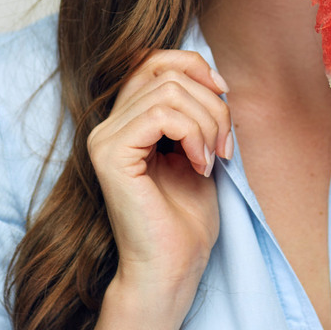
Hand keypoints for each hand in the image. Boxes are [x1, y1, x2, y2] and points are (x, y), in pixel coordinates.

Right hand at [87, 49, 231, 313]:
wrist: (173, 269)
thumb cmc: (186, 219)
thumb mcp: (197, 149)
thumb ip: (194, 111)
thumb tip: (212, 76)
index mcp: (125, 120)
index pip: (153, 61)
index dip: (194, 66)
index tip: (223, 95)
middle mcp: (108, 125)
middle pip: (165, 71)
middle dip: (211, 103)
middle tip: (225, 145)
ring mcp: (104, 138)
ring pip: (168, 91)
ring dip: (207, 121)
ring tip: (214, 157)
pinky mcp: (110, 154)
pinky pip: (161, 116)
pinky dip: (193, 134)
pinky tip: (200, 165)